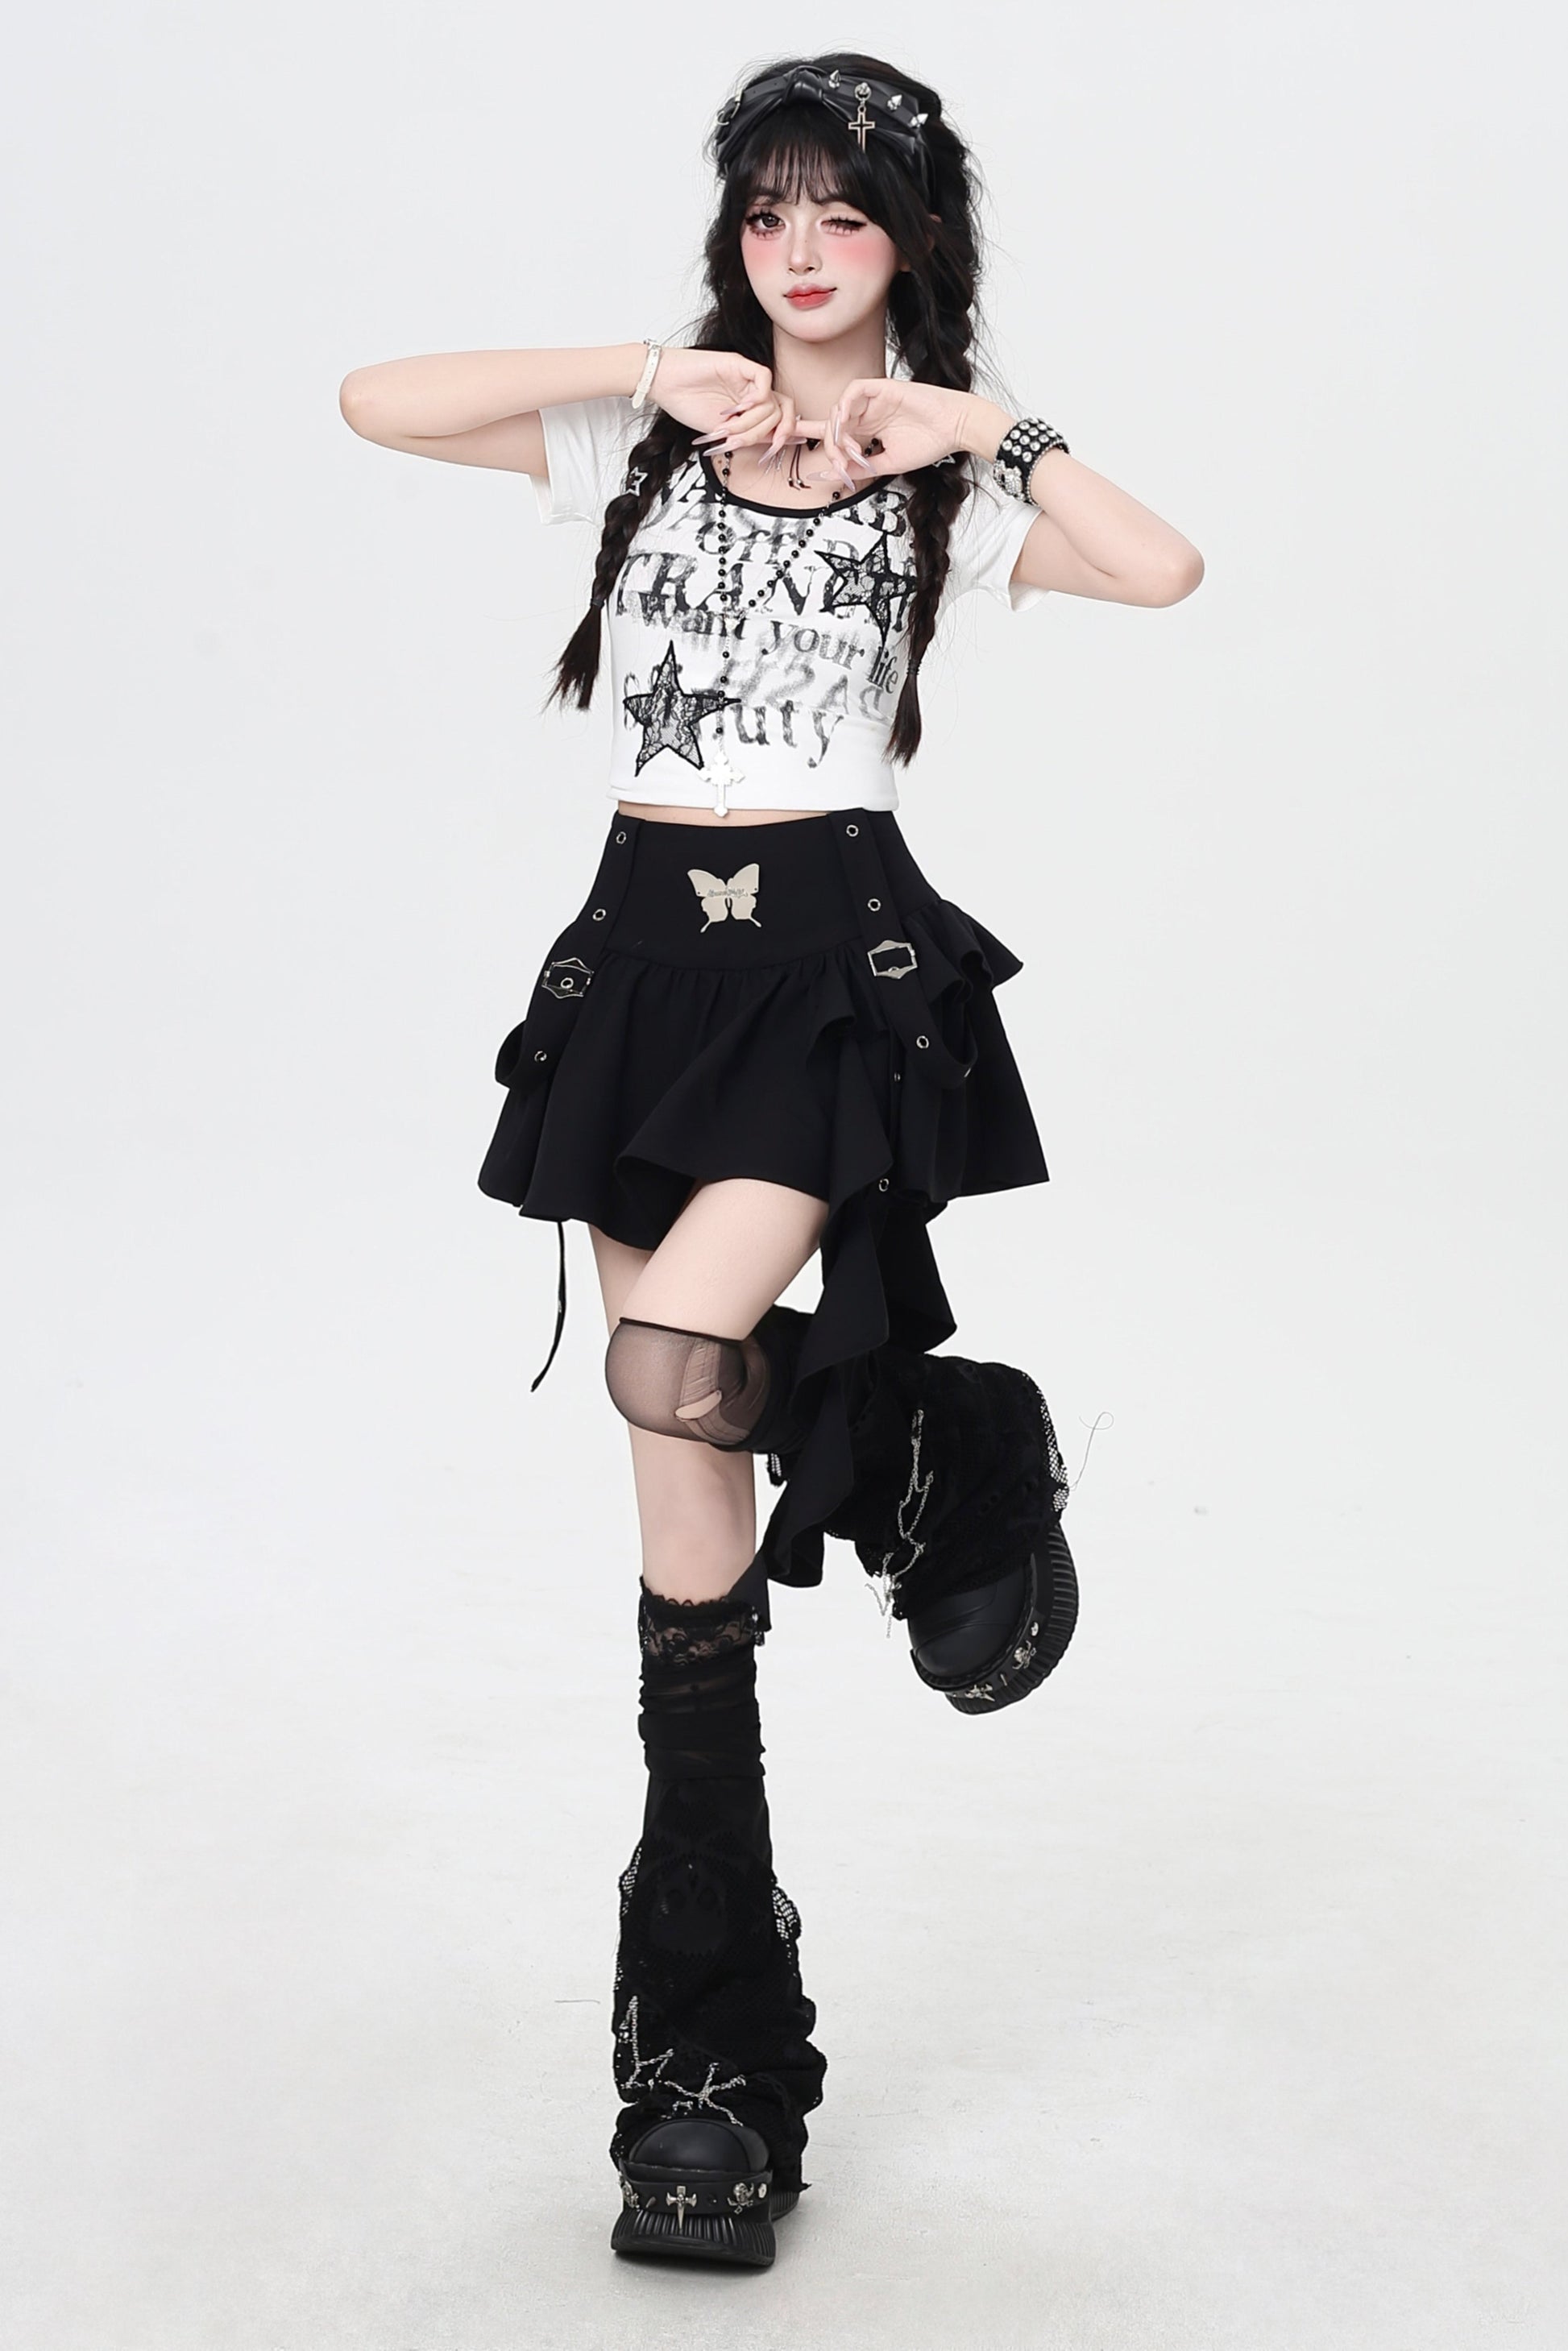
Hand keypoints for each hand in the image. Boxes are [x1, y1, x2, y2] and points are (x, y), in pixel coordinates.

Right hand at [643, 346, 788, 445]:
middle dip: (766, 433)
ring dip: (751, 422)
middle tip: (743, 441)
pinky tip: (740, 407)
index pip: (782, 416)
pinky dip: (758, 396)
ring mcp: (747, 378)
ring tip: (729, 427)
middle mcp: (752, 391)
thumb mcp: (722, 431)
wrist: (663, 385)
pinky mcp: (738, 363)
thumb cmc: (685, 405)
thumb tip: (774, 444)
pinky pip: (764, 378)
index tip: (778, 447)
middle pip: (783, 411)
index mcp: (750, 407)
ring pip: (773, 401)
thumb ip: (748, 435)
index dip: (788, 432)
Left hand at [796, 380, 979, 492]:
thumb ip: (859, 467)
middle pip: (832, 422)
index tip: (790, 441)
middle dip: (828, 443)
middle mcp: (867, 413)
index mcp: (868, 429)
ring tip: (849, 449)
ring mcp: (873, 400)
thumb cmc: (929, 444)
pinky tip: (849, 421)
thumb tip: (831, 474)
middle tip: (838, 462)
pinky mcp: (882, 387)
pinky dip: (846, 406)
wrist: (954, 429)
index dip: (811, 434)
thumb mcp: (886, 464)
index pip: (834, 430)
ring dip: (838, 431)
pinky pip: (853, 390)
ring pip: (839, 408)